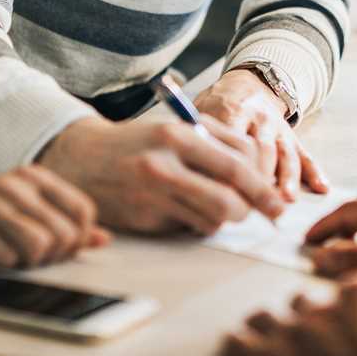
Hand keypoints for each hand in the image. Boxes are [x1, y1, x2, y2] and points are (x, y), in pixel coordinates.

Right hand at [0, 166, 106, 267]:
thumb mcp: (25, 209)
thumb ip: (63, 221)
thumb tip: (103, 239)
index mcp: (36, 177)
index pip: (83, 210)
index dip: (79, 238)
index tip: (60, 248)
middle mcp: (18, 184)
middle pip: (65, 234)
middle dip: (54, 256)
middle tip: (33, 257)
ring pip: (40, 245)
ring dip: (29, 262)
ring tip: (13, 256)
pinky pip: (8, 258)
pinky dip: (4, 265)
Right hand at [38, 116, 285, 235]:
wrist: (79, 158)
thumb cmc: (136, 142)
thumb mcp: (173, 128)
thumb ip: (213, 142)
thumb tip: (258, 169)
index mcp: (177, 134)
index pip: (236, 161)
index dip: (262, 182)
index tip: (276, 194)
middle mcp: (164, 163)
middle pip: (230, 196)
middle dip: (257, 207)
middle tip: (270, 212)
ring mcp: (152, 194)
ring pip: (213, 218)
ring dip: (228, 218)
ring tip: (225, 208)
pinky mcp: (143, 218)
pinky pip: (188, 227)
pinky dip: (199, 223)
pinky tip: (190, 211)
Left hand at [195, 68, 327, 200]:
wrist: (249, 83)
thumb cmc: (218, 104)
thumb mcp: (201, 107)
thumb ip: (194, 132)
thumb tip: (185, 167)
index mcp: (232, 107)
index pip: (232, 135)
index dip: (227, 161)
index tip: (218, 187)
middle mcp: (259, 117)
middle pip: (261, 147)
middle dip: (258, 176)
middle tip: (252, 203)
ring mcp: (278, 128)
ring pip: (284, 153)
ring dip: (286, 177)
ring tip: (285, 199)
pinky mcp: (291, 136)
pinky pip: (304, 154)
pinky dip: (314, 171)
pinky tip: (321, 187)